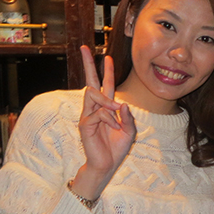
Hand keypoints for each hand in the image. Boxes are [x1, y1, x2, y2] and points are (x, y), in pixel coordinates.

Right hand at [72, 46, 135, 200]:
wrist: (107, 165)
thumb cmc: (116, 148)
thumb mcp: (129, 131)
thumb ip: (128, 118)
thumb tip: (122, 104)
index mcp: (106, 109)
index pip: (105, 86)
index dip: (106, 71)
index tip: (106, 56)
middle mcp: (95, 109)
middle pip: (90, 83)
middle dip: (88, 65)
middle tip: (84, 48)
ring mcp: (88, 116)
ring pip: (93, 95)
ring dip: (107, 101)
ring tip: (116, 112)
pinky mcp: (84, 125)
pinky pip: (97, 114)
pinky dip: (108, 119)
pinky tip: (113, 127)